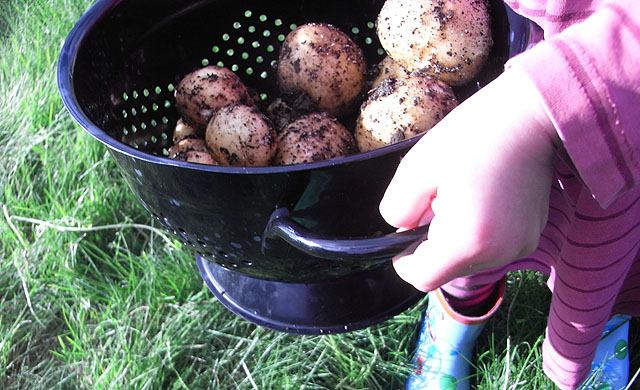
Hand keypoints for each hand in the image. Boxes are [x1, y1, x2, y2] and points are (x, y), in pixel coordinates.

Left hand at [379, 67, 558, 291]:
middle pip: (448, 269)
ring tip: (461, 194)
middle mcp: (500, 253)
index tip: (401, 235)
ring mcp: (520, 245)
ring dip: (454, 236)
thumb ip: (397, 209)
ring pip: (468, 258)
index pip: (424, 278)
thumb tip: (402, 228)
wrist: (529, 116)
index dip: (403, 261)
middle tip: (436, 199)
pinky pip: (490, 246)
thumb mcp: (416, 169)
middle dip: (431, 242)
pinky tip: (480, 196)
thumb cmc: (472, 136)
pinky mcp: (531, 234)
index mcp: (468, 242)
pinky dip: (476, 231)